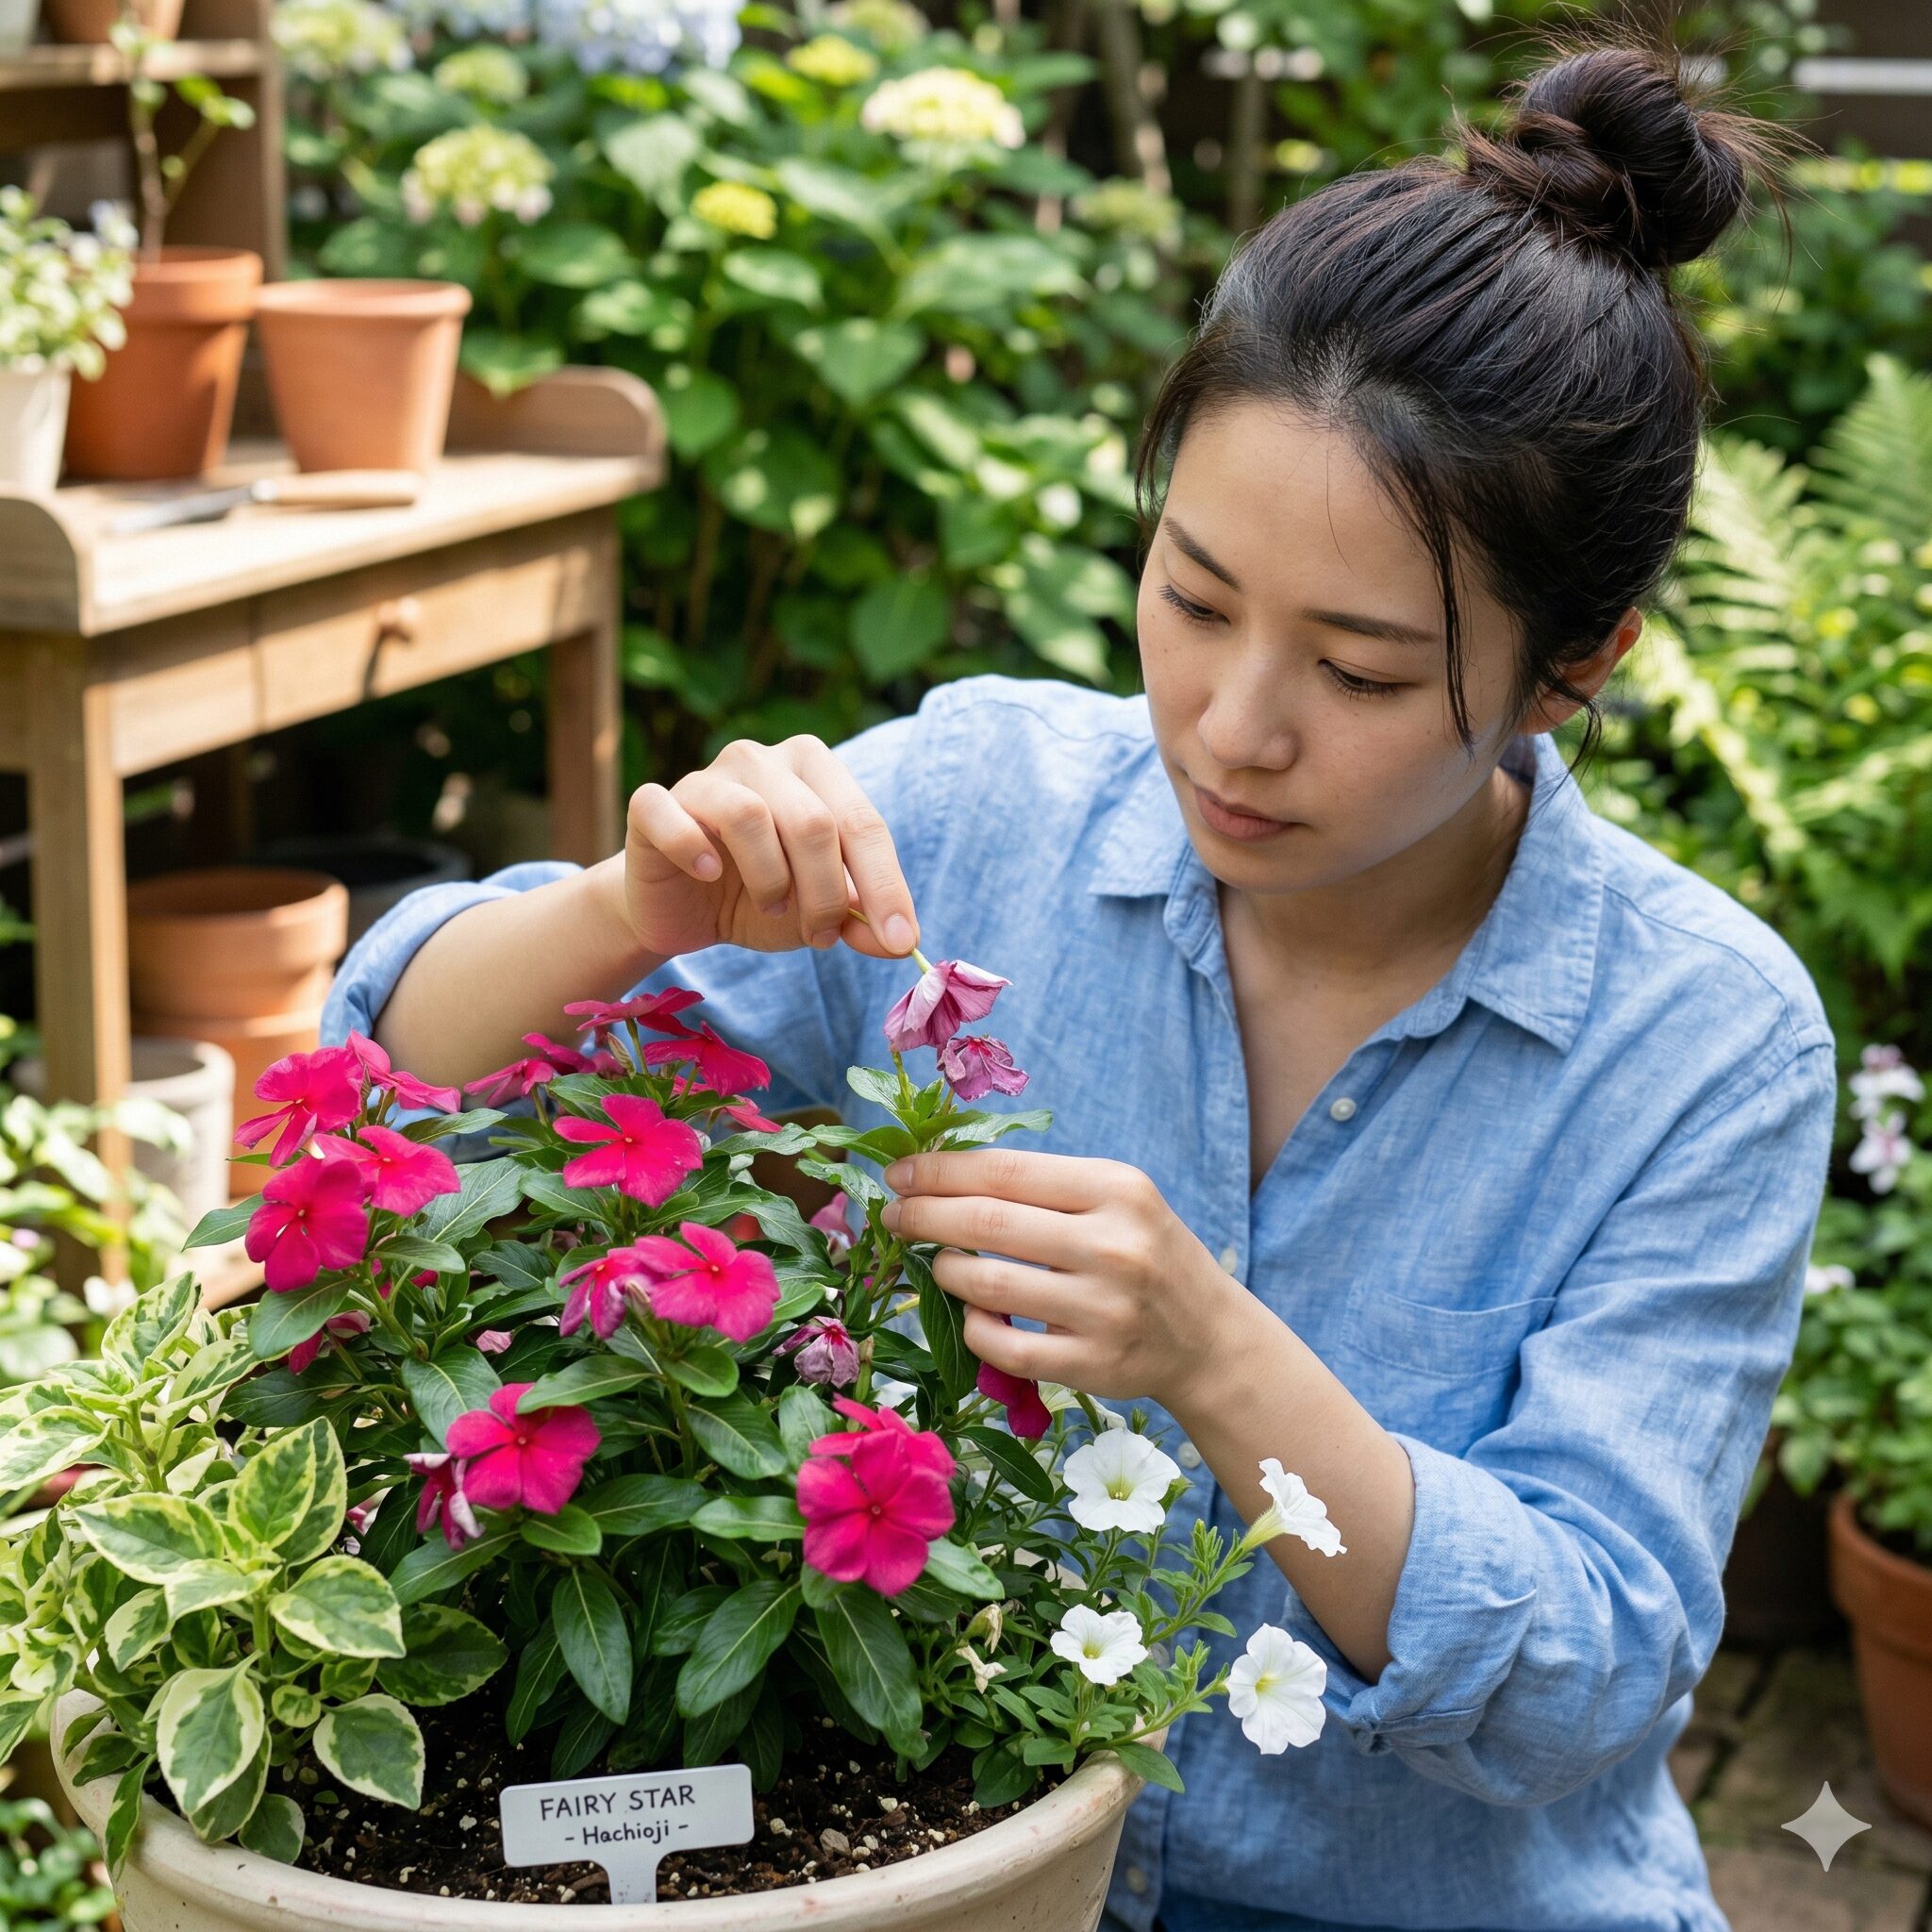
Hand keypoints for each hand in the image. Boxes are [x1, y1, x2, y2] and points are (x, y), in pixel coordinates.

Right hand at [621, 735, 919, 961]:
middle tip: (820, 937)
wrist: (681, 911)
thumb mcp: (816, 915)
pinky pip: (672, 817)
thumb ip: (858, 920)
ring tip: (771, 907)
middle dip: (826, 894)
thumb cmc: (758, 898)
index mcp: (815, 769)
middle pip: (813, 822)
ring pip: (752, 817)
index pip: (863, 822)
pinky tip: (707, 875)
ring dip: (770, 880)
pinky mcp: (653, 804)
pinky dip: (692, 850)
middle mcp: (762, 759)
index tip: (901, 941)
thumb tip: (899, 944)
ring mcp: (706, 777)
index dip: (886, 886)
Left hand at [879, 1149, 1243, 1412]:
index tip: (898, 1173)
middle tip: (891, 1215)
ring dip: (944, 1270)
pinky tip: (972, 1312)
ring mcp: (1104, 1309)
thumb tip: (940, 1173)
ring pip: (987, 1285)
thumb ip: (1042, 1186)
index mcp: (1116, 1189)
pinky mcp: (1092, 1364)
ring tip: (938, 1263)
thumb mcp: (1115, 1199)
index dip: (938, 1171)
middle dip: (922, 1215)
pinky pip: (1004, 1347)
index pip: (1004, 1171)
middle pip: (987, 1222)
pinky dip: (974, 1327)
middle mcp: (1113, 1245)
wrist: (1208, 1335)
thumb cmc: (1144, 1252)